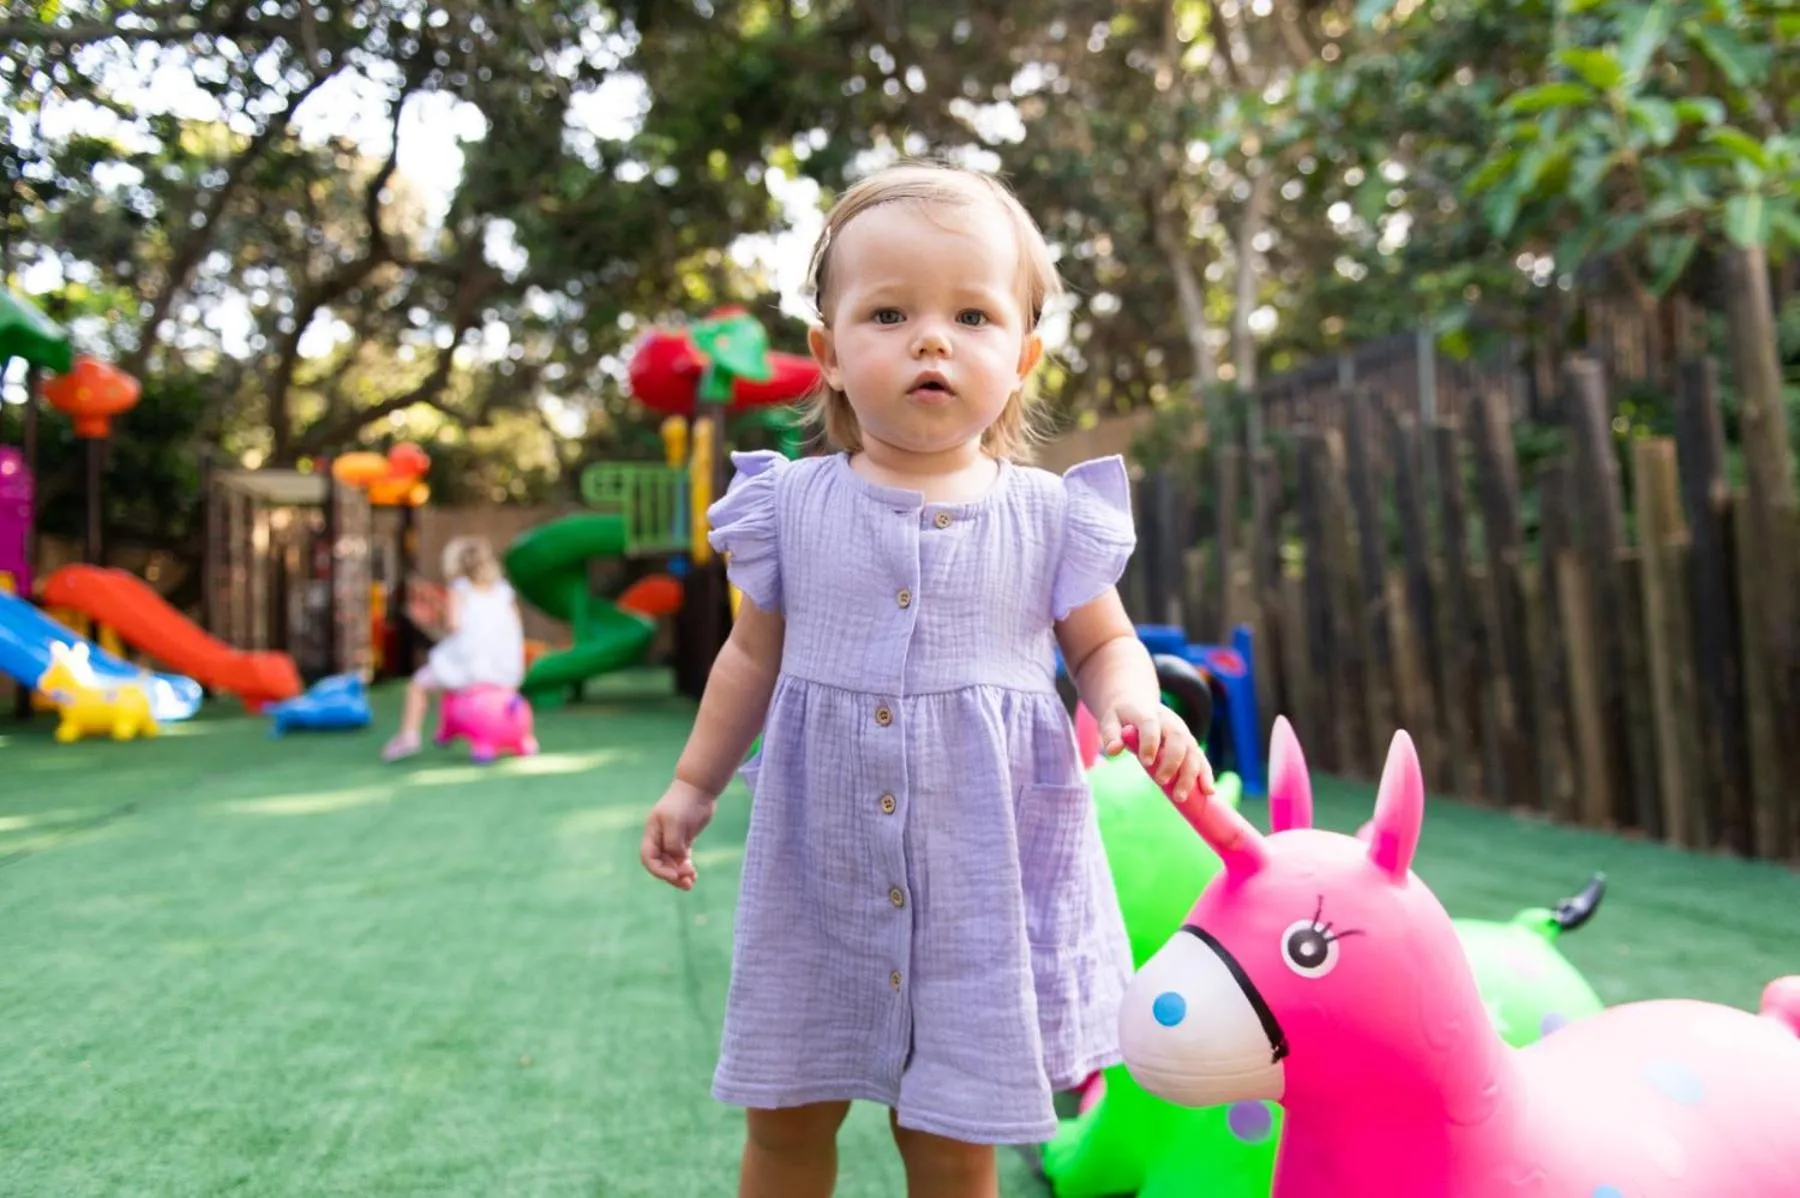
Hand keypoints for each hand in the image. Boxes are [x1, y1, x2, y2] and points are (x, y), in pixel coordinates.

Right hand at [641, 780, 717, 889]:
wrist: (699, 787)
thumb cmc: (685, 802)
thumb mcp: (676, 822)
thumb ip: (673, 842)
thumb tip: (677, 859)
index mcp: (652, 833)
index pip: (648, 858)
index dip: (659, 870)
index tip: (674, 876)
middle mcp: (659, 838)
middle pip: (660, 864)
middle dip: (671, 875)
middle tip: (687, 883)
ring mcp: (672, 839)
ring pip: (672, 864)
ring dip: (680, 875)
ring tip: (691, 882)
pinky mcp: (684, 839)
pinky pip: (682, 859)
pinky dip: (686, 868)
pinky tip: (693, 875)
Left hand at [1101, 700, 1215, 800]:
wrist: (1137, 702)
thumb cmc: (1122, 716)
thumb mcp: (1110, 720)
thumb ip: (1110, 734)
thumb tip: (1112, 750)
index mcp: (1148, 714)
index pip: (1151, 726)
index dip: (1150, 743)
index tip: (1146, 762)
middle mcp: (1169, 722)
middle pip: (1177, 740)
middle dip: (1173, 762)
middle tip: (1162, 783)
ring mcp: (1182, 732)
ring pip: (1193, 751)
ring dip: (1191, 774)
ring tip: (1181, 796)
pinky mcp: (1189, 743)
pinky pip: (1200, 758)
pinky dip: (1205, 774)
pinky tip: (1208, 792)